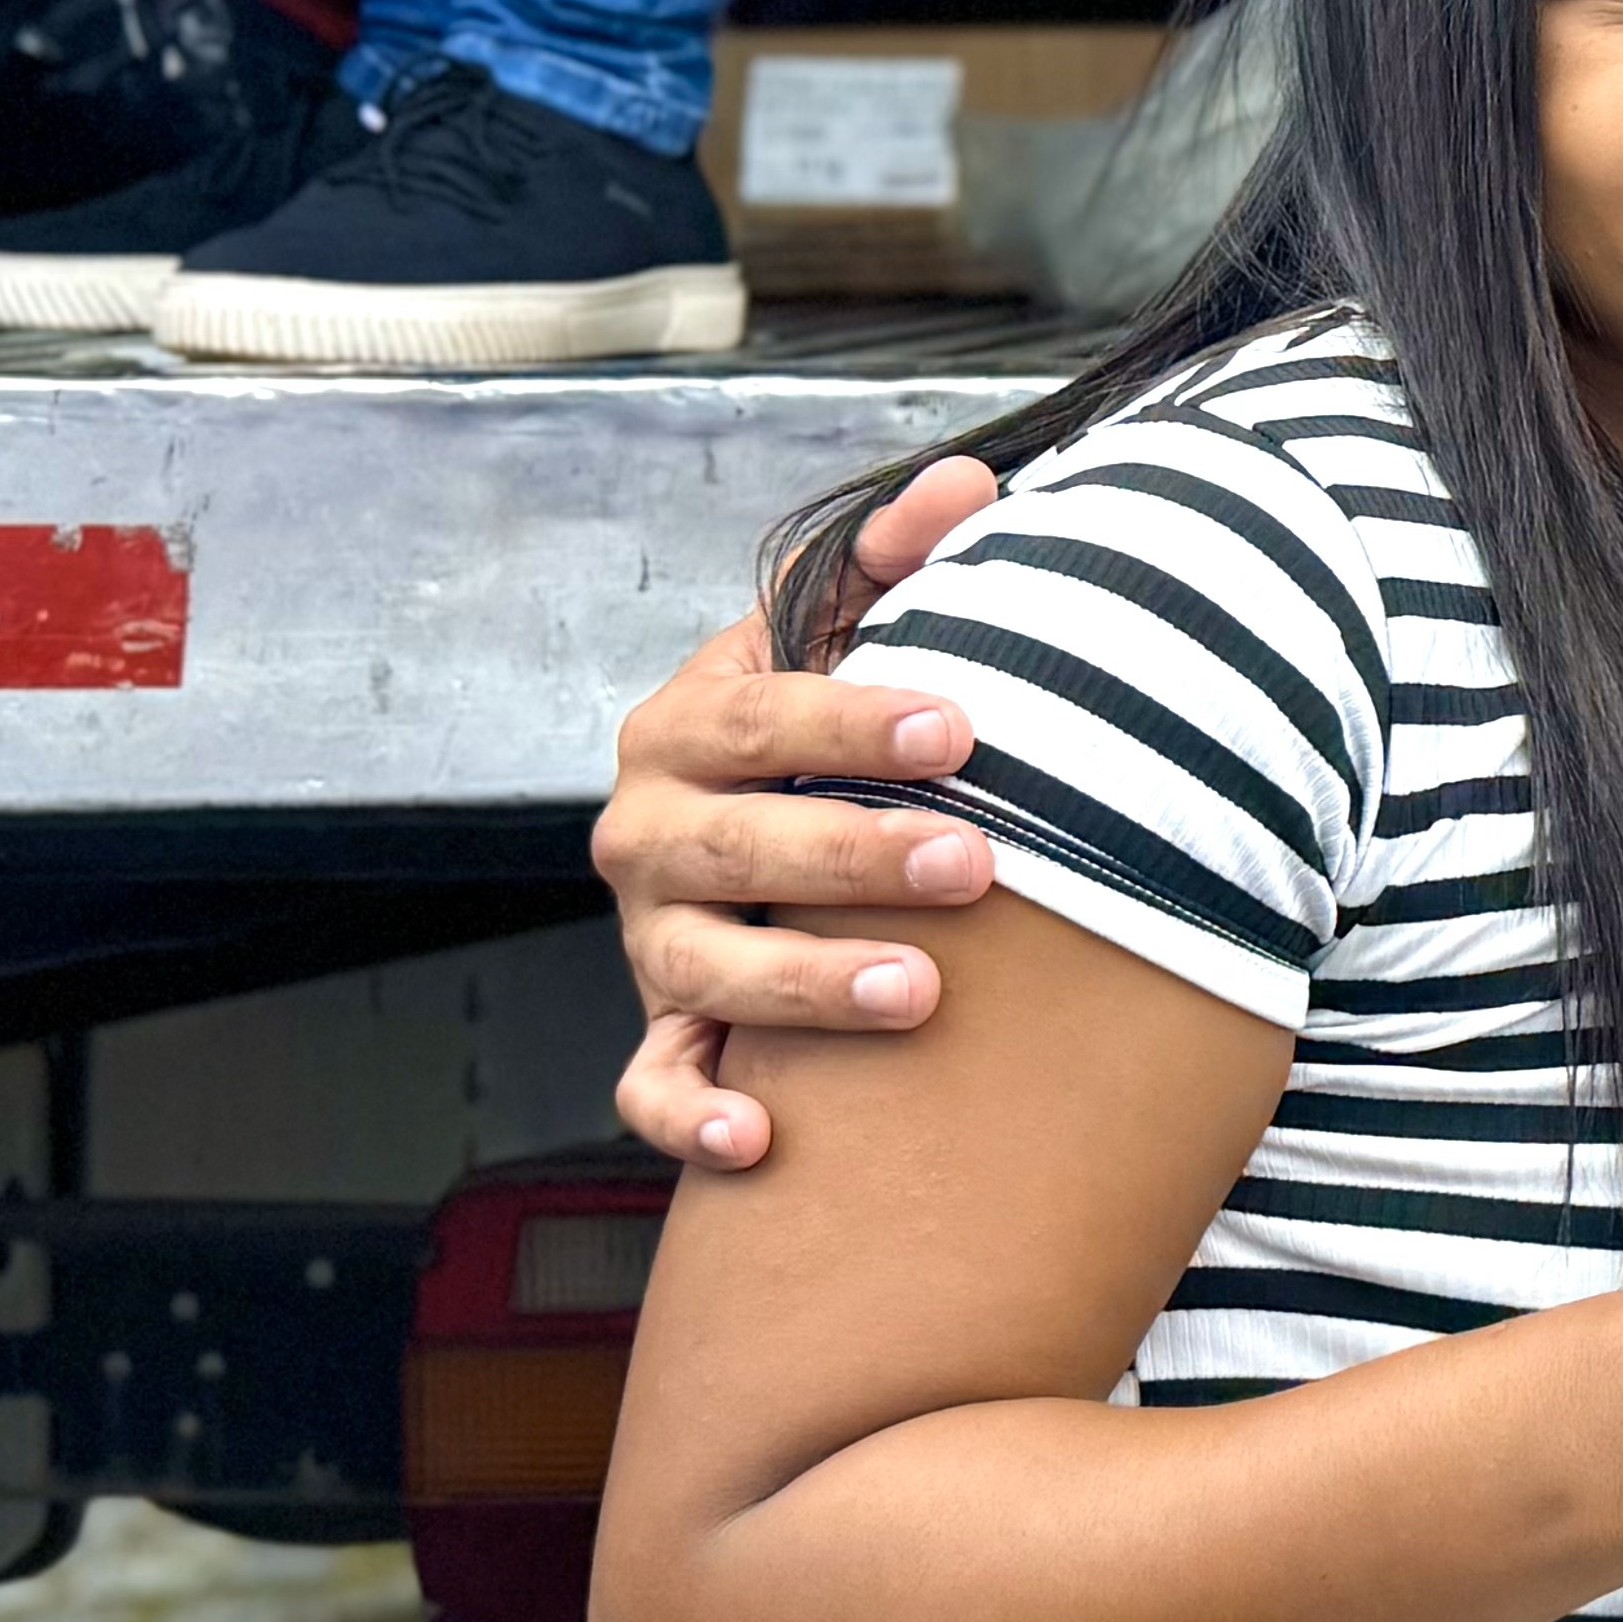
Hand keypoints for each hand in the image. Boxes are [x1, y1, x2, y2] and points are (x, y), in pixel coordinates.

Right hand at [602, 454, 1002, 1169]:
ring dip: (805, 986)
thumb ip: (895, 561)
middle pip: (739, 847)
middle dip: (855, 857)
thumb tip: (970, 482)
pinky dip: (693, 1119)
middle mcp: (647, 833)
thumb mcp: (841, 636)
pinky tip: (762, 1139)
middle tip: (974, 864)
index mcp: (686, 726)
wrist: (754, 828)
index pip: (761, 716)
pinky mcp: (663, 1030)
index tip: (960, 730)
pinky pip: (654, 1087)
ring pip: (706, 970)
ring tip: (916, 992)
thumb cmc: (820, 729)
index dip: (854, 722)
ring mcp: (650, 940)